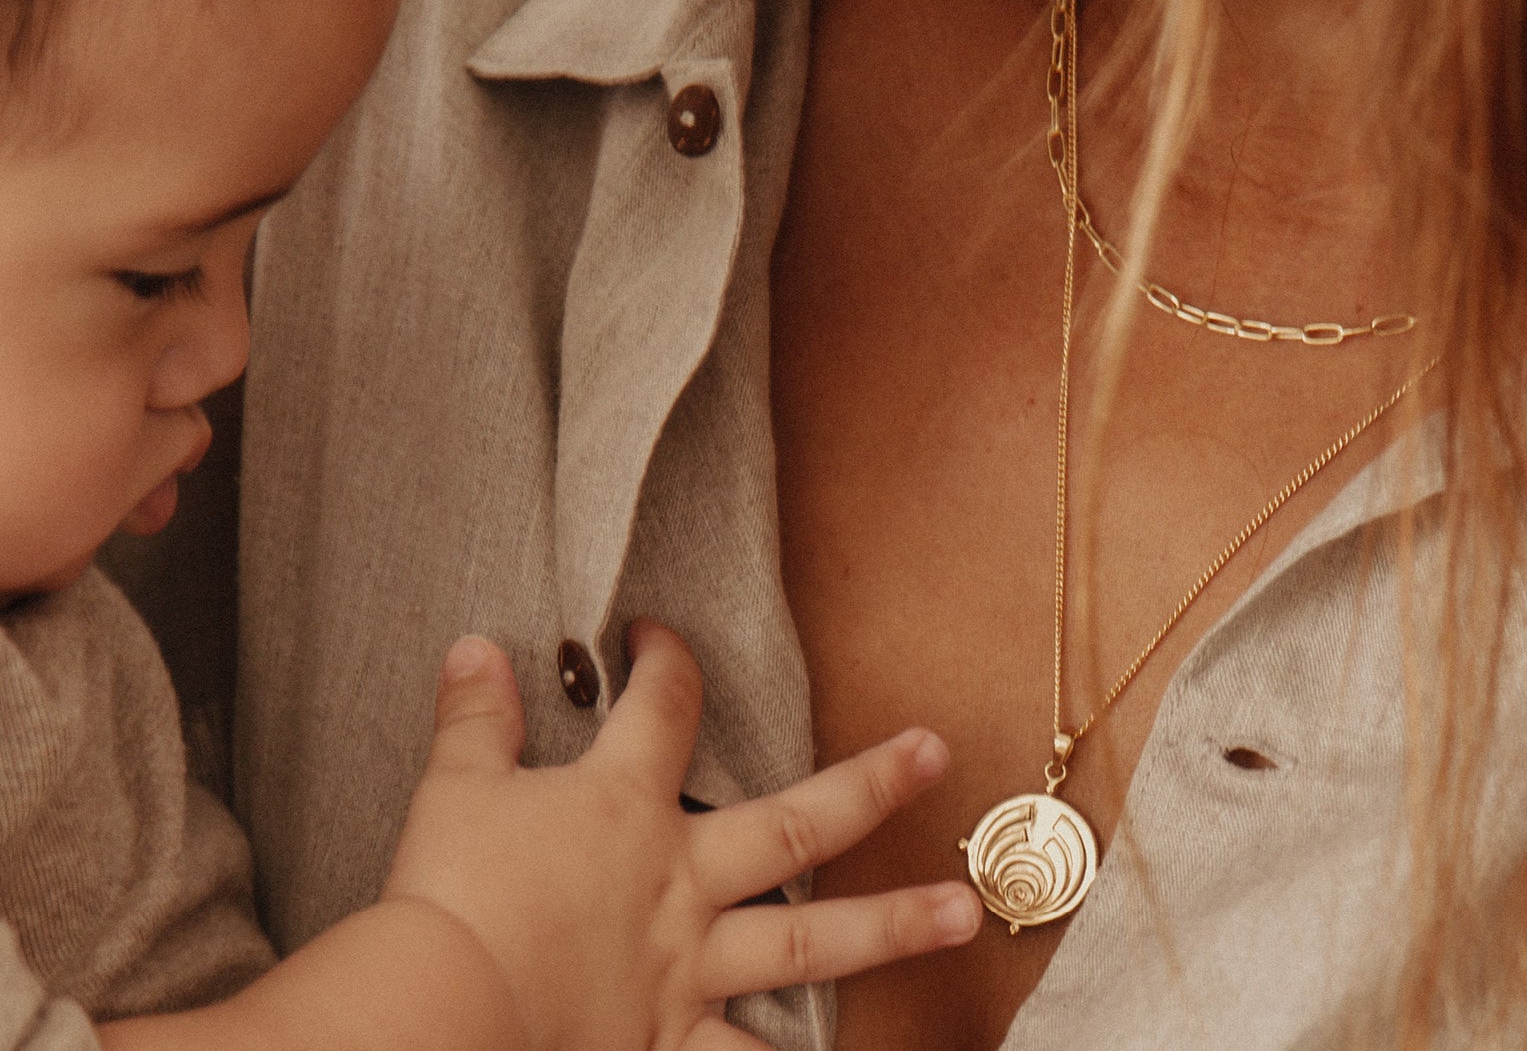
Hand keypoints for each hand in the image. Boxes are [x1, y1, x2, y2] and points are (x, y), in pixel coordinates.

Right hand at [383, 620, 981, 1050]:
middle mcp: (678, 878)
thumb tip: (473, 648)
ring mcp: (686, 964)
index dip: (665, 660)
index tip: (658, 637)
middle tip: (937, 752)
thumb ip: (475, 717)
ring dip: (892, 925)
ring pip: (809, 940)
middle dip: (870, 782)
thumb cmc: (448, 893)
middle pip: (793, 818)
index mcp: (625, 803)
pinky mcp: (666, 1039)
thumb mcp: (455, 788)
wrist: (438, 1006)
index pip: (663, 705)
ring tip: (968, 911)